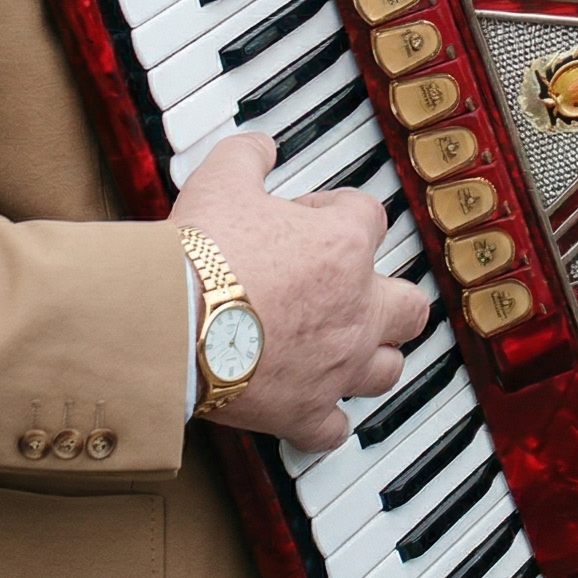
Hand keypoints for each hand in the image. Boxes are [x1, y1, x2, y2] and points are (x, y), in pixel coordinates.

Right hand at [170, 133, 430, 450]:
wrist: (168, 323)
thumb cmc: (199, 255)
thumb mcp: (221, 181)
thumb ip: (247, 156)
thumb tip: (258, 147)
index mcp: (344, 246)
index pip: (368, 218)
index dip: (338, 213)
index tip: (305, 218)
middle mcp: (356, 306)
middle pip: (408, 303)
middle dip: (388, 297)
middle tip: (349, 292)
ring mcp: (336, 363)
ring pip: (387, 368)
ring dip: (371, 359)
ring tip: (344, 351)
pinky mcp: (303, 410)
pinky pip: (333, 430)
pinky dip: (324, 425)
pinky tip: (310, 415)